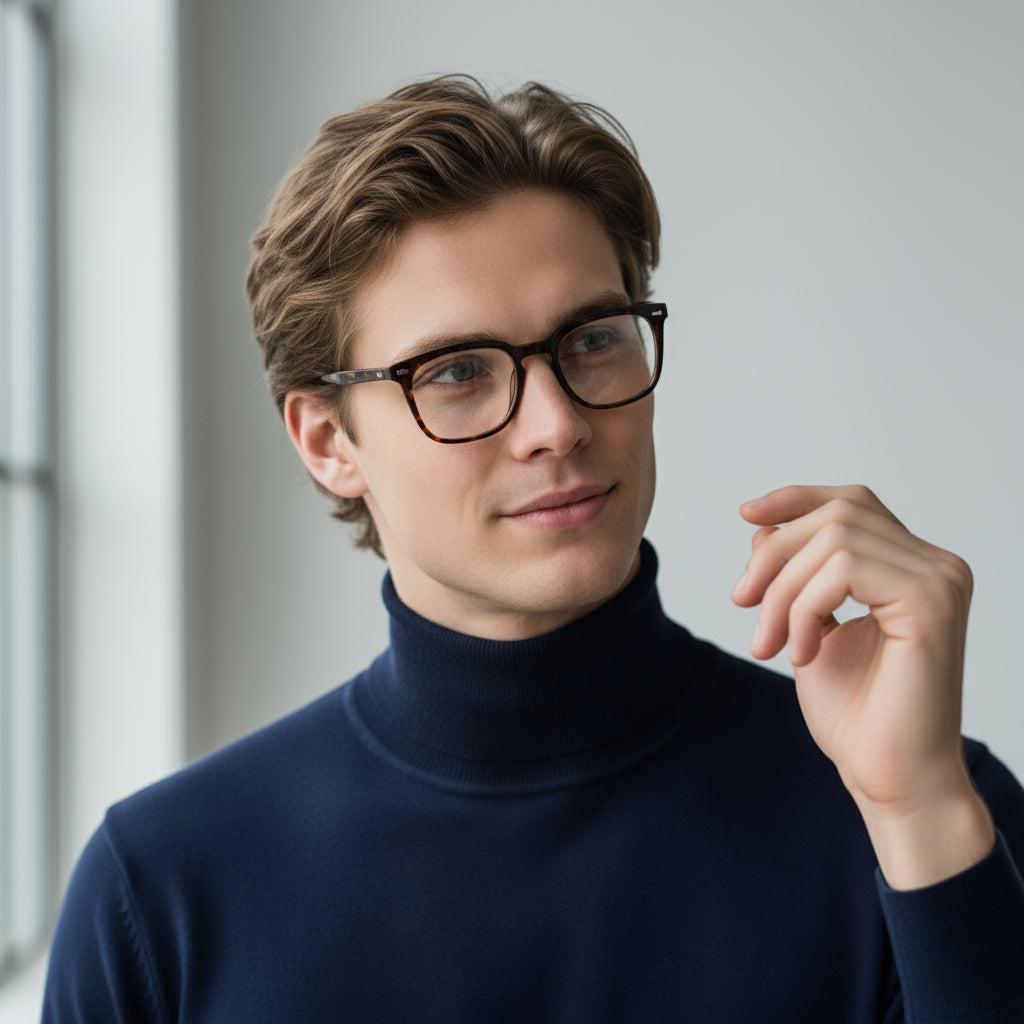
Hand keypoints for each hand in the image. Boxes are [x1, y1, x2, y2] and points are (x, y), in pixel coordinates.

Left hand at [731, 484, 993, 887]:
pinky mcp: (931, 601)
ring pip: (834, 540)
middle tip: (743, 604)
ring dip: (783, 591)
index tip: (747, 516)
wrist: (888, 778)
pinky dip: (806, 607)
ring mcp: (939, 580)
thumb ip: (795, 575)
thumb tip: (764, 526)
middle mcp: (936, 565)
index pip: (851, 503)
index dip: (796, 499)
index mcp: (911, 567)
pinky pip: (845, 569)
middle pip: (836, 515)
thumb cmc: (856, 714)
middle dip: (775, 555)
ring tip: (770, 641)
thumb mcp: (808, 626)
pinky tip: (801, 653)